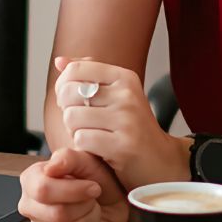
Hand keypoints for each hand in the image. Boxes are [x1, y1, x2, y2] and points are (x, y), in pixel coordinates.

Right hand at [18, 146, 127, 221]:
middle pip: (58, 214)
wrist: (108, 196)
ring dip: (92, 218)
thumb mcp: (85, 159)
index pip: (43, 190)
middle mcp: (30, 206)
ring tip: (92, 208)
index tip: (93, 186)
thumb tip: (51, 167)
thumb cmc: (94, 176)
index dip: (73, 191)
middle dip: (85, 205)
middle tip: (93, 197)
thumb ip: (67, 158)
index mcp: (31, 180)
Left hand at [54, 56, 189, 189]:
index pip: (75, 69)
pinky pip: (81, 139)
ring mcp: (126, 120)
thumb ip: (88, 76)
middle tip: (81, 121)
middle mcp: (126, 95)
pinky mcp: (123, 145)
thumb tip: (60, 61)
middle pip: (69, 93)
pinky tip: (98, 148)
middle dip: (67, 110)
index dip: (63, 85)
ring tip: (92, 135)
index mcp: (124, 77)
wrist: (161, 160)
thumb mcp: (117, 95)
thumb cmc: (133, 128)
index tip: (70, 100)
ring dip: (75, 130)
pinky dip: (84, 146)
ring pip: (72, 117)